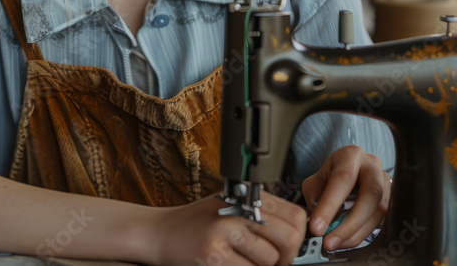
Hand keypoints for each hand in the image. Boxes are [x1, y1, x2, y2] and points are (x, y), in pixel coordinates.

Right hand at [147, 192, 307, 265]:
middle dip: (287, 258)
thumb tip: (295, 235)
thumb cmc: (195, 223)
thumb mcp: (230, 208)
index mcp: (245, 197)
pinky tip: (231, 264)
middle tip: (273, 262)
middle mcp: (236, 210)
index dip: (297, 237)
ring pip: (270, 259)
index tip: (288, 247)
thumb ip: (260, 216)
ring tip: (244, 262)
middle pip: (289, 238)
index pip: (295, 216)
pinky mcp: (213, 254)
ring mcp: (224, 231)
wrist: (158, 233)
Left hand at [301, 145, 389, 251]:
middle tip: (329, 241)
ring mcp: (386, 183)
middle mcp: (372, 166)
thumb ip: (315, 199)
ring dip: (355, 233)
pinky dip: (362, 234)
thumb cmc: (329, 179)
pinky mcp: (391, 200)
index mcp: (351, 155)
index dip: (329, 205)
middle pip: (370, 194)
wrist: (346, 176)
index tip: (317, 227)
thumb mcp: (315, 182)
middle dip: (349, 223)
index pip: (343, 178)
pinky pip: (381, 221)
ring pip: (378, 211)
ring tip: (335, 243)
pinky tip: (346, 241)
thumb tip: (318, 223)